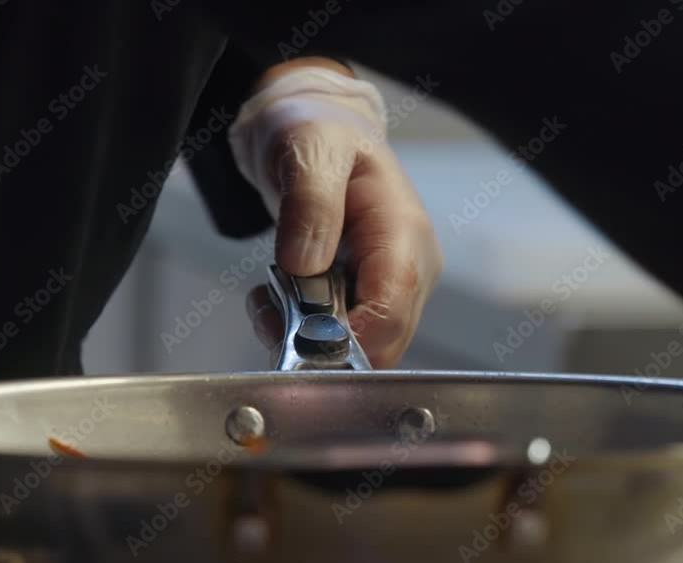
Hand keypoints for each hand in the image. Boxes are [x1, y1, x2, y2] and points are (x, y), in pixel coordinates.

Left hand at [237, 60, 441, 367]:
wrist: (318, 130)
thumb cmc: (319, 131)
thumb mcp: (310, 147)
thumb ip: (310, 202)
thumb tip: (304, 265)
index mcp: (405, 232)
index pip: (392, 310)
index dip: (346, 337)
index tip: (291, 330)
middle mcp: (412, 268)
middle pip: (381, 342)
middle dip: (321, 342)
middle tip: (270, 306)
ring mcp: (395, 286)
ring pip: (361, 347)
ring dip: (307, 338)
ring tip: (270, 295)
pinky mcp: (372, 296)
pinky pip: (345, 337)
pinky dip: (305, 332)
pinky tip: (281, 299)